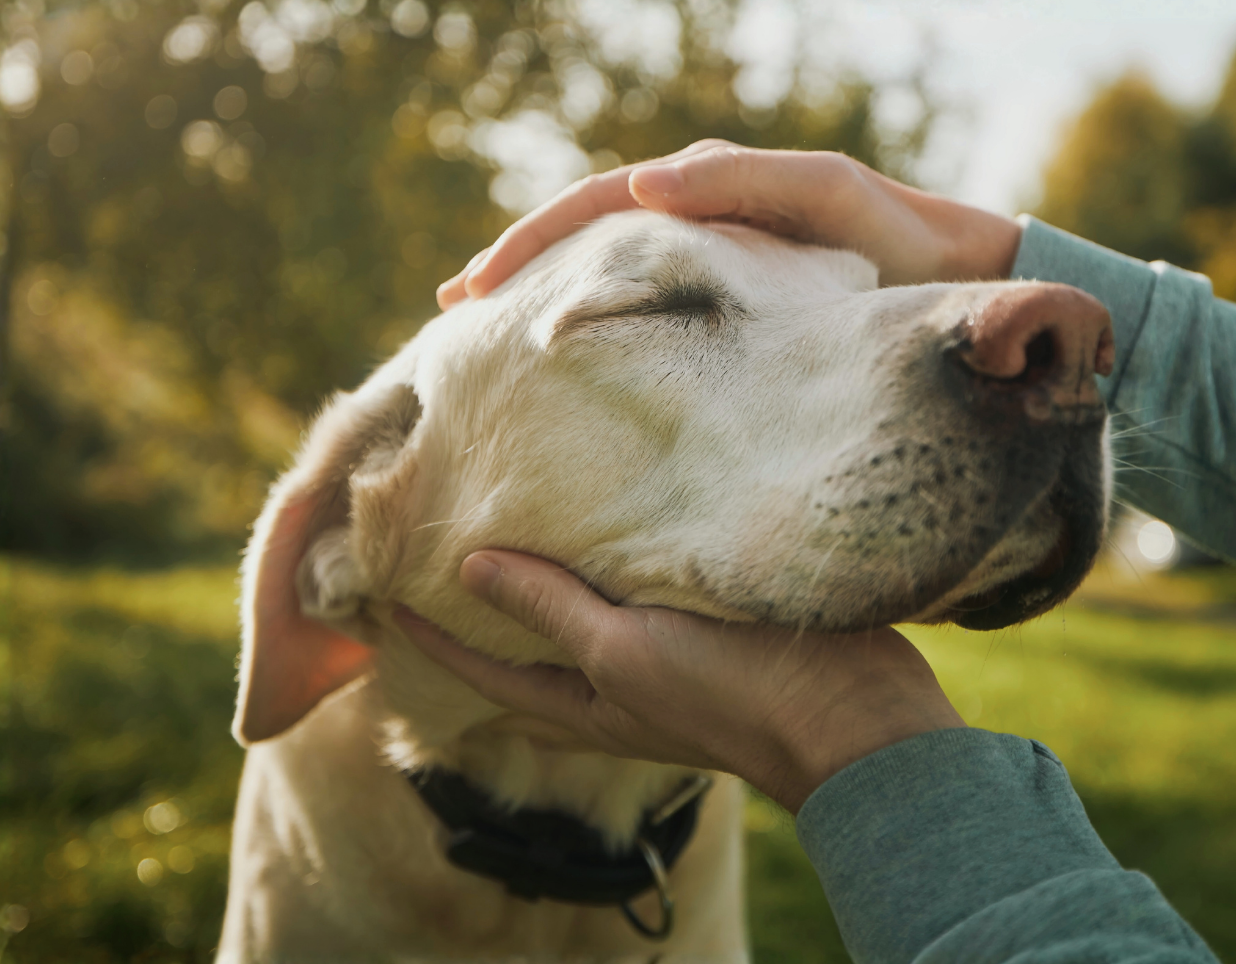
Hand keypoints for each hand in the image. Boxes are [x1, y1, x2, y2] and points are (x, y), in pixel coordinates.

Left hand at [394, 550, 965, 812]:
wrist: (852, 713)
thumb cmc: (730, 691)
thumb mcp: (625, 649)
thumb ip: (551, 609)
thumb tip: (469, 566)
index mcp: (586, 703)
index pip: (485, 669)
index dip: (432, 635)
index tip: (383, 592)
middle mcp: (618, 686)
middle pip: (531, 650)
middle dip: (486, 612)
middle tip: (440, 557)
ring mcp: (667, 661)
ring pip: (588, 619)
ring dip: (551, 583)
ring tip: (516, 527)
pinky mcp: (712, 628)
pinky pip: (643, 595)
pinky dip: (615, 563)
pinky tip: (616, 522)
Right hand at [436, 141, 1021, 307]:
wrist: (956, 280)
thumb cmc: (896, 236)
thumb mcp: (825, 196)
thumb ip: (745, 184)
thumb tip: (646, 187)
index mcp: (707, 188)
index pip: (596, 207)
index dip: (531, 243)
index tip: (477, 287)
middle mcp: (698, 219)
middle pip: (584, 238)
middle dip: (517, 269)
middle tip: (454, 312)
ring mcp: (709, 265)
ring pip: (606, 277)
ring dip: (547, 300)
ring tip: (489, 340)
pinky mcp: (729, 311)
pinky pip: (646, 312)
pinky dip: (598, 327)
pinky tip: (568, 365)